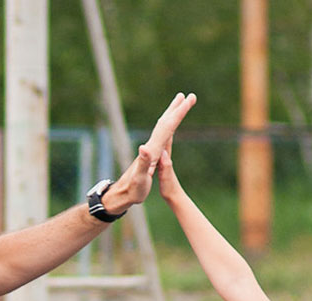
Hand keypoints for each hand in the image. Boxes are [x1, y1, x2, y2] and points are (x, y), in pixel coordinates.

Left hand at [106, 92, 195, 210]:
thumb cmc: (132, 190)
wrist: (122, 194)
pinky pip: (161, 136)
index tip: (189, 99)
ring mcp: (150, 149)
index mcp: (153, 149)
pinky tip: (169, 127)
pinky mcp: (149, 154)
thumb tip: (144, 148)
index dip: (179, 112)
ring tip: (178, 103)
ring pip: (162, 127)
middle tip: (187, 95)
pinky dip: (167, 127)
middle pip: (165, 122)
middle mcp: (151, 146)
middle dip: (176, 108)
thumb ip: (142, 163)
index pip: (168, 126)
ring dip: (171, 114)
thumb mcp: (139, 178)